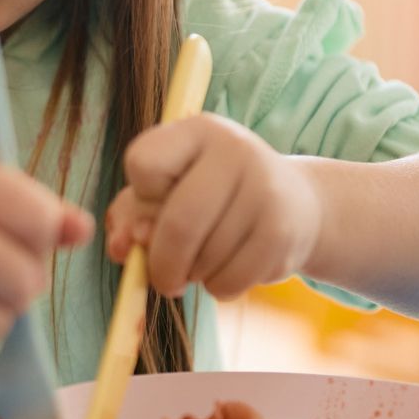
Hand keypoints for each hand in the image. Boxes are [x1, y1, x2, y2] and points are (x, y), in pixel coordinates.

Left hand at [104, 115, 321, 296]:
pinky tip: (229, 268)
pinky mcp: (283, 232)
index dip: (141, 195)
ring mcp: (265, 190)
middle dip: (162, 263)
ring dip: (193, 275)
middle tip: (164, 278)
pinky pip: (230, 280)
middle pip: (179, 222)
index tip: (158, 203)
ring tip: (205, 260)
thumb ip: (130, 214)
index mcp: (198, 130)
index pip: (143, 163)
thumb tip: (122, 247)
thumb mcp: (167, 190)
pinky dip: (219, 287)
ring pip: (205, 259)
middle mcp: (235, 150)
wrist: (296, 204)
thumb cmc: (213, 196)